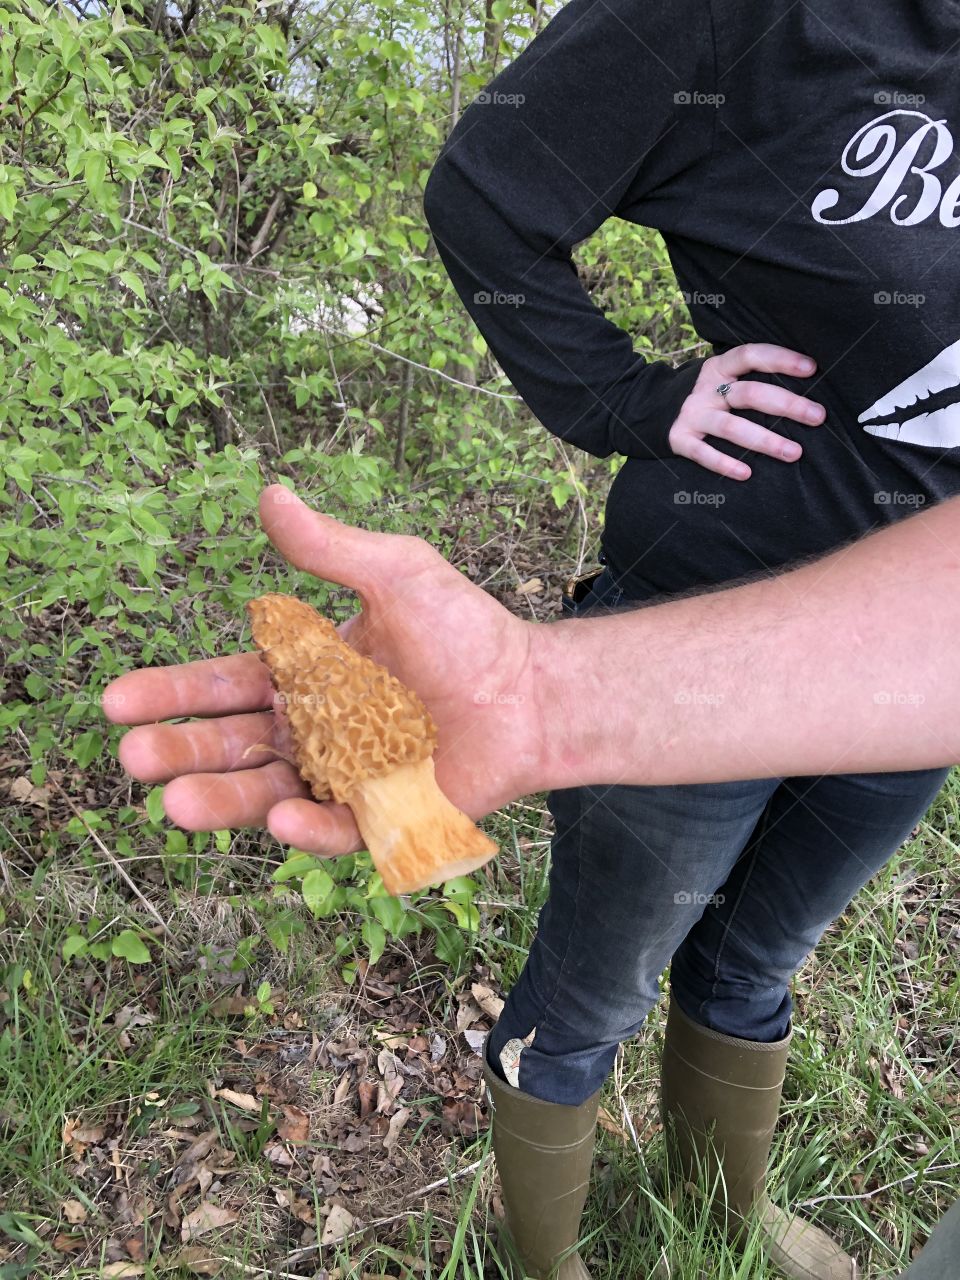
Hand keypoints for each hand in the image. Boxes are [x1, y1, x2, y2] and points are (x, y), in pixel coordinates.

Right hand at [102, 487, 545, 855]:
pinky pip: (337, 831)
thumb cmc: (466, 632)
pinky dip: (308, 830)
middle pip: (230, 747)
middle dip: (178, 752)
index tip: (117, 701)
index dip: (171, 694)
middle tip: (132, 756)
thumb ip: (329, 548)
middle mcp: (312, 731)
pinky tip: (282, 820)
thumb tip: (269, 493)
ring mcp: (344, 779)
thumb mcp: (395, 575)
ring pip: (267, 797)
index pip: (223, 686)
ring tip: (172, 804)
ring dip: (219, 801)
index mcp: (304, 676)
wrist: (532, 691)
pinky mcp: (383, 819)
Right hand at [668, 343, 825, 479]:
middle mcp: (705, 390)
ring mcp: (692, 415)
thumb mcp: (720, 376)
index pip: (750, 355)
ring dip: (765, 440)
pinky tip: (746, 473)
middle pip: (749, 394)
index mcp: (719, 367)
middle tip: (818, 416)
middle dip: (786, 405)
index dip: (780, 359)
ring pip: (732, 428)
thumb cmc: (703, 394)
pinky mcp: (679, 440)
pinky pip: (703, 454)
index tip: (811, 368)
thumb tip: (804, 380)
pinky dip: (724, 464)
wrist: (648, 408)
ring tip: (795, 453)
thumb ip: (749, 377)